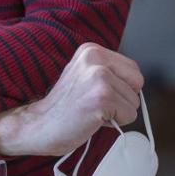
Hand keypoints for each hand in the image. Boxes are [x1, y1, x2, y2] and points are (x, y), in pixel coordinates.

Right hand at [0, 42, 143, 156]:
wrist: (37, 125)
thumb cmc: (63, 107)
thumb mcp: (84, 76)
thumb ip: (108, 72)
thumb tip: (137, 82)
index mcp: (91, 50)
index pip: (132, 69)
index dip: (121, 88)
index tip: (96, 95)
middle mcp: (96, 58)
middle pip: (137, 83)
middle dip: (123, 99)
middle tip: (95, 105)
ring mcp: (99, 77)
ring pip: (134, 101)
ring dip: (117, 113)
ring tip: (91, 112)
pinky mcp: (103, 98)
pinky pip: (129, 116)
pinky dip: (115, 123)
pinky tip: (92, 119)